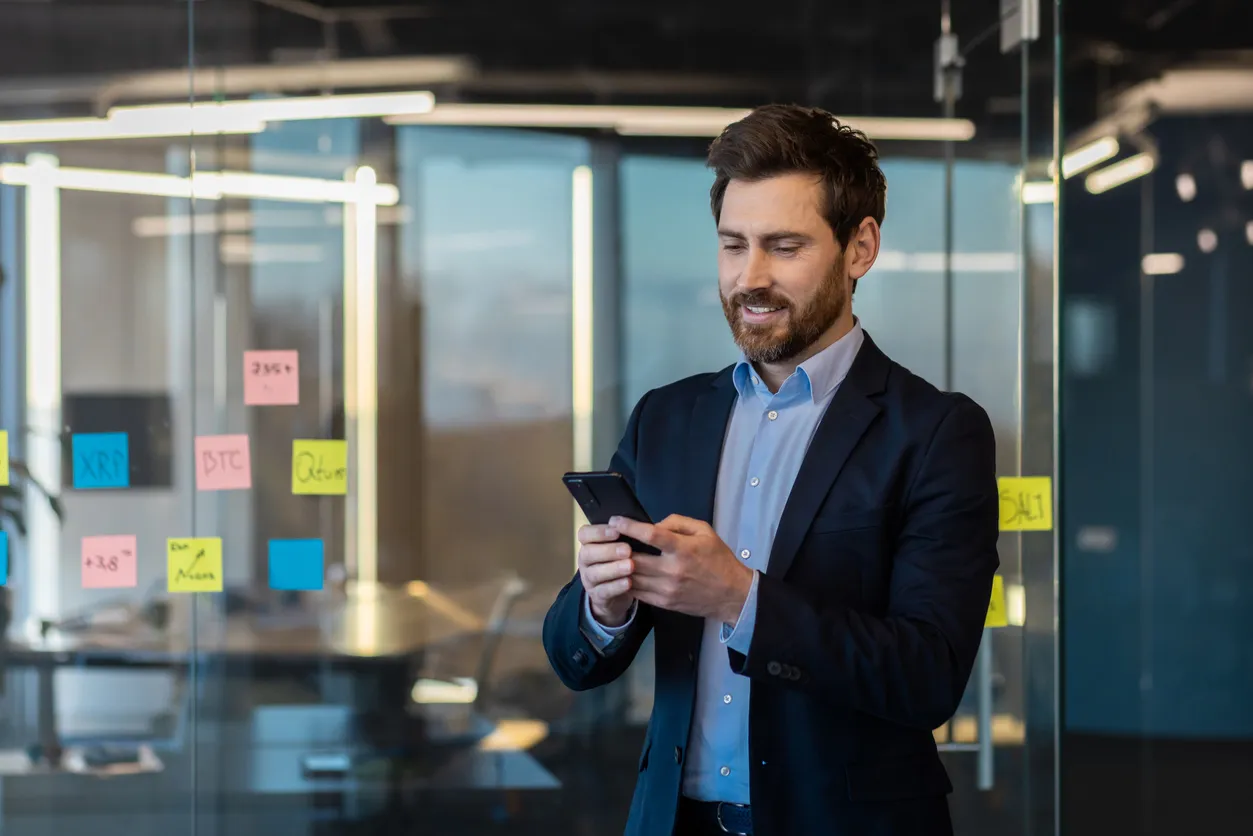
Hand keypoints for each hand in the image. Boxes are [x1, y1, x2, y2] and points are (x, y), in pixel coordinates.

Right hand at [577, 524, 636, 626]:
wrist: (615, 592)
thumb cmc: (619, 561)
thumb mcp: (618, 546)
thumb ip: (624, 535)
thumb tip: (641, 524)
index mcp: (589, 544)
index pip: (584, 534)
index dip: (599, 532)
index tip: (617, 531)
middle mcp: (585, 560)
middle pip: (588, 553)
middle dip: (608, 550)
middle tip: (627, 550)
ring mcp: (589, 579)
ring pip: (595, 573)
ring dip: (613, 569)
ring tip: (631, 565)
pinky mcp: (597, 596)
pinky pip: (604, 591)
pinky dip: (616, 587)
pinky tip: (629, 582)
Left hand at [609, 514, 753, 624]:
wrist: (731, 594)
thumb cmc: (718, 560)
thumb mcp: (704, 531)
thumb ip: (677, 523)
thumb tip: (653, 524)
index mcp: (683, 549)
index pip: (650, 535)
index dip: (629, 526)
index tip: (615, 521)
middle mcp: (672, 570)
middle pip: (634, 559)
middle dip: (617, 549)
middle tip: (607, 540)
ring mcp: (667, 589)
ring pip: (632, 577)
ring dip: (618, 567)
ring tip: (610, 556)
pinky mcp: (664, 603)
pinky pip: (637, 592)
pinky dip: (627, 582)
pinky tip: (622, 573)